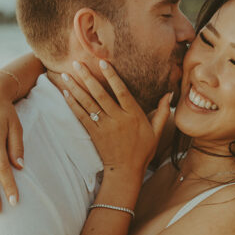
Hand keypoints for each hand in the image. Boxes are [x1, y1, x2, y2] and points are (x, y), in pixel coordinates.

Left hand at [61, 60, 171, 176]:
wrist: (126, 171)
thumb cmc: (143, 151)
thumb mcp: (157, 131)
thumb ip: (162, 112)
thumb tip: (169, 93)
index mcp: (133, 115)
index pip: (121, 91)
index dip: (112, 76)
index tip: (102, 62)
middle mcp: (117, 119)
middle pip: (100, 94)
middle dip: (87, 77)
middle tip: (76, 63)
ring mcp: (104, 127)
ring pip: (88, 103)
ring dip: (76, 88)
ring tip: (65, 75)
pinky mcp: (94, 134)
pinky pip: (81, 116)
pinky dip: (73, 104)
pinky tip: (65, 93)